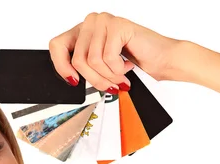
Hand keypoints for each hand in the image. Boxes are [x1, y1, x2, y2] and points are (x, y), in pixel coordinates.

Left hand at [49, 12, 181, 90]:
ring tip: (120, 77)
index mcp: (82, 31)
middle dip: (93, 79)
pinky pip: (107, 58)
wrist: (163, 60)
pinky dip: (118, 69)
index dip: (61, 66)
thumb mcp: (100, 68)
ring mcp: (103, 21)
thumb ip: (82, 67)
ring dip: (108, 76)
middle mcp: (91, 22)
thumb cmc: (134, 64)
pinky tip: (127, 66)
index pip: (56, 46)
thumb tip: (67, 79)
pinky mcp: (116, 25)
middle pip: (76, 59)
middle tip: (108, 86)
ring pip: (91, 61)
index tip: (73, 81)